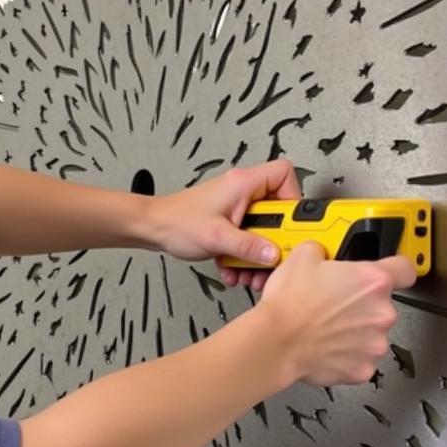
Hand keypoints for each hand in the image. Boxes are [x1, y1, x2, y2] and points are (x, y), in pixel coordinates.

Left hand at [149, 160, 300, 290]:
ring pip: (264, 229)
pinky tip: (234, 269)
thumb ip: (249, 246)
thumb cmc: (176, 221)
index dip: (294, 198)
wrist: (152, 228)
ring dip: (258, 254)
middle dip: (275, 240)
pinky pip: (250, 238)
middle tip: (271, 257)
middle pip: (278, 211)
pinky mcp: (231, 221)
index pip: (284, 175)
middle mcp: (243, 191)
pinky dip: (244, 257)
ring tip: (249, 271)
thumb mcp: (217, 237)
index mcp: (244, 183)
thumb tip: (274, 254)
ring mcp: (237, 207)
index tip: (292, 225)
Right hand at [258, 241, 417, 386]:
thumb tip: (321, 253)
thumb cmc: (289, 305)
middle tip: (336, 303)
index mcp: (373, 281)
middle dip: (363, 303)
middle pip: (382, 304)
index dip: (397, 268)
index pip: (405, 269)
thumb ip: (324, 251)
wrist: (275, 341)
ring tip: (328, 326)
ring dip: (356, 330)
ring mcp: (374, 343)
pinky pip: (361, 358)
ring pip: (372, 332)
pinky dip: (348, 354)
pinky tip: (328, 345)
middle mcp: (381, 312)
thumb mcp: (303, 256)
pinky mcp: (363, 368)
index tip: (393, 272)